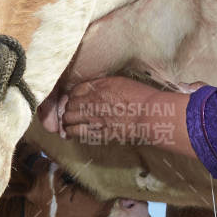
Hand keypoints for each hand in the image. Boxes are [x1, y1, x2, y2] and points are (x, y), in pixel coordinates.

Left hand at [59, 76, 192, 155]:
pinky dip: (71, 132)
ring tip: (68, 123)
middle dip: (69, 108)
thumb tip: (96, 88)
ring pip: (68, 119)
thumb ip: (105, 85)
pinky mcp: (97, 133)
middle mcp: (92, 101)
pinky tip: (72, 133)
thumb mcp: (123, 82)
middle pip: (70, 104)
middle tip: (71, 112)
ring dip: (67, 121)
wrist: (150, 115)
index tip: (76, 99)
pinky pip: (76, 132)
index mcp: (99, 86)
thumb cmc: (142, 98)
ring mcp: (93, 117)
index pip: (76, 90)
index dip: (74, 95)